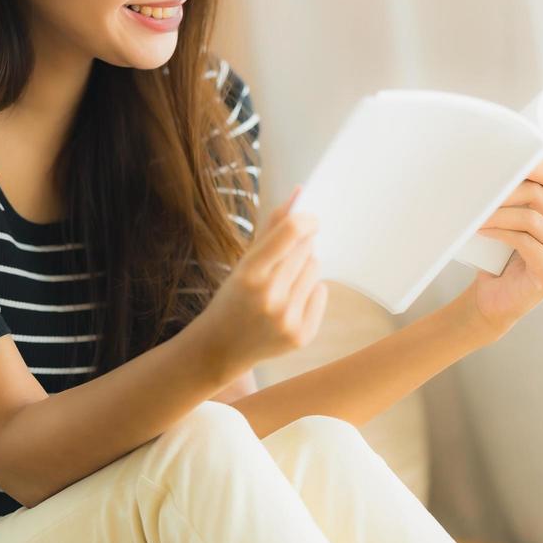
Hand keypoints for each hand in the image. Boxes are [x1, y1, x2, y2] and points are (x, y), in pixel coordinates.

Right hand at [193, 184, 329, 376]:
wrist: (220, 348)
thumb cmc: (233, 296)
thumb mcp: (243, 261)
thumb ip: (270, 228)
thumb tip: (297, 194)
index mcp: (249, 274)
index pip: (291, 232)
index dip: (306, 218)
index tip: (310, 216)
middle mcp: (269, 298)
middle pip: (306, 248)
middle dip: (300, 245)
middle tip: (285, 256)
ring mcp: (287, 320)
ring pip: (315, 268)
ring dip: (304, 267)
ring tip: (282, 283)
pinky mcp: (300, 336)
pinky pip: (322, 291)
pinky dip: (310, 291)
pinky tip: (289, 303)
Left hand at [457, 158, 542, 337]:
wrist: (495, 298)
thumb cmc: (502, 253)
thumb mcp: (512, 218)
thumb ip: (517, 195)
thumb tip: (495, 166)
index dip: (532, 164)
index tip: (502, 161)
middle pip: (540, 195)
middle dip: (504, 192)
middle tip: (478, 193)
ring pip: (531, 218)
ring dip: (497, 214)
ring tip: (476, 216)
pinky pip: (525, 241)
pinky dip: (500, 233)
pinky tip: (483, 232)